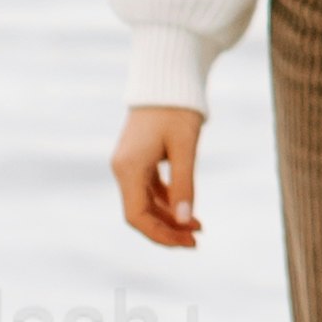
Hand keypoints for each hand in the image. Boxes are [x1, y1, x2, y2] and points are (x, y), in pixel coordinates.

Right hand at [114, 107, 203, 247]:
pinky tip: (187, 210)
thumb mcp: (186, 147)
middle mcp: (122, 169)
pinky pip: (149, 191)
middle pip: (139, 214)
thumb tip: (186, 221)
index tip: (188, 242)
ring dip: (169, 218)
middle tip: (197, 240)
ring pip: (145, 204)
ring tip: (198, 228)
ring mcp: (128, 165)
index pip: (137, 215)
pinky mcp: (137, 161)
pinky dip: (167, 202)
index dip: (161, 234)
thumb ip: (185, 184)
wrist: (165, 79)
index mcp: (129, 167)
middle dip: (167, 230)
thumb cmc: (177, 109)